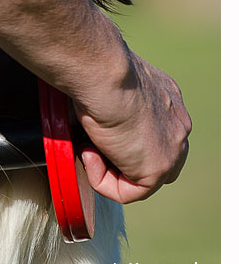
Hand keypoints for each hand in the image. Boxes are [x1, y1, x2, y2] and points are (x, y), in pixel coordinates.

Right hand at [75, 52, 191, 202]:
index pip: (154, 133)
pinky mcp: (158, 168)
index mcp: (167, 100)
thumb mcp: (108, 86)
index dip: (122, 139)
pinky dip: (102, 181)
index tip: (94, 128)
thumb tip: (87, 112)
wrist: (105, 74)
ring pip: (141, 177)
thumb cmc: (98, 72)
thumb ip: (110, 102)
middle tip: (90, 143)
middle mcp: (177, 124)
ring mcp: (172, 148)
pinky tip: (89, 155)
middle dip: (120, 159)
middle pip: (154, 158)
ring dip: (108, 169)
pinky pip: (129, 192)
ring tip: (86, 147)